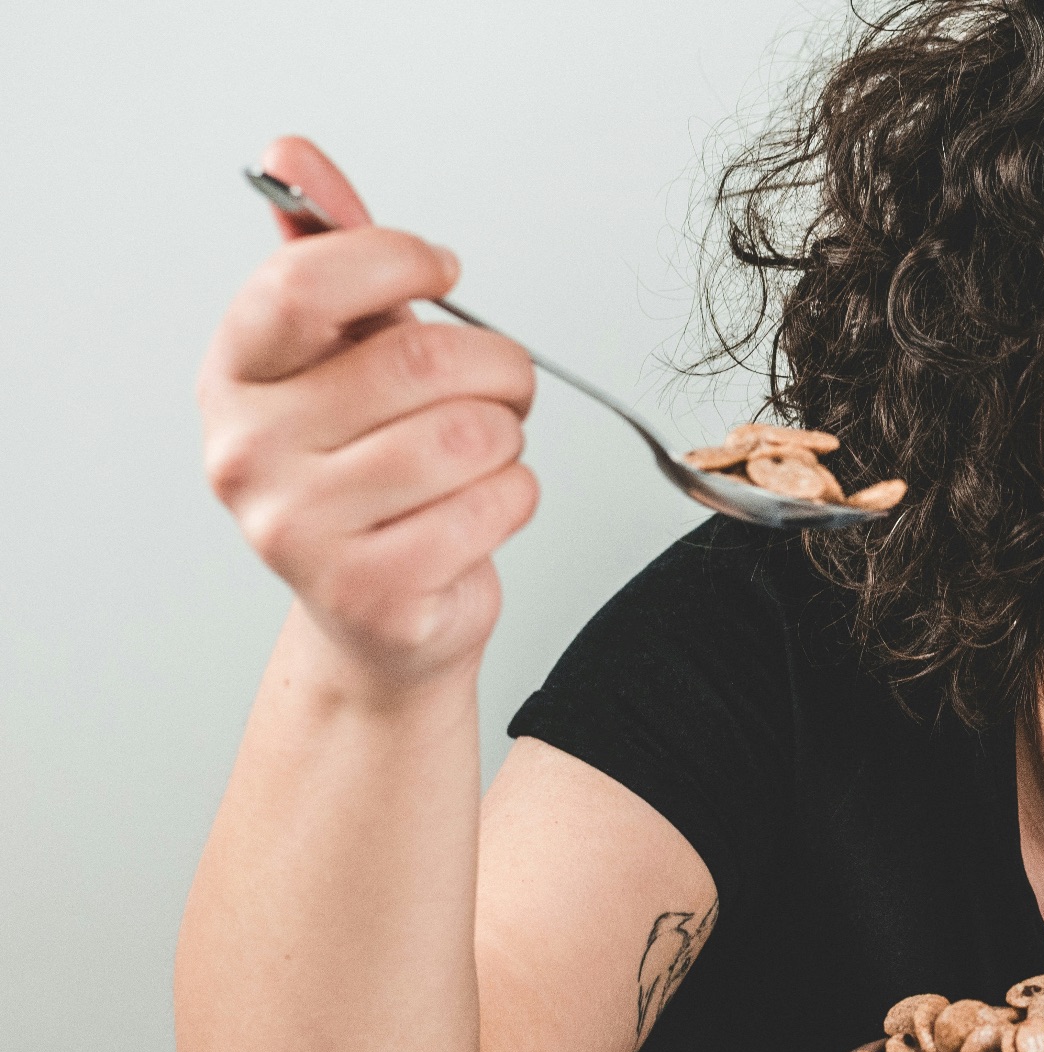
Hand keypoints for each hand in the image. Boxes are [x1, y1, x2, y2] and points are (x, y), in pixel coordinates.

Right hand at [198, 137, 538, 689]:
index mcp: (236, 375)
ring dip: (509, 438)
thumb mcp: (347, 353)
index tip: (444, 271)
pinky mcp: (369, 591)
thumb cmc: (369, 470)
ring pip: (470, 437)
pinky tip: (479, 512)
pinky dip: (517, 499)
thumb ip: (330, 252)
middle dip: (498, 365)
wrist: (377, 614)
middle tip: (503, 384)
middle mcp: (247, 451)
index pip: (308, 281)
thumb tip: (292, 155)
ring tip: (484, 453)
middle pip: (420, 361)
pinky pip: (495, 505)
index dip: (400, 259)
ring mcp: (298, 530)